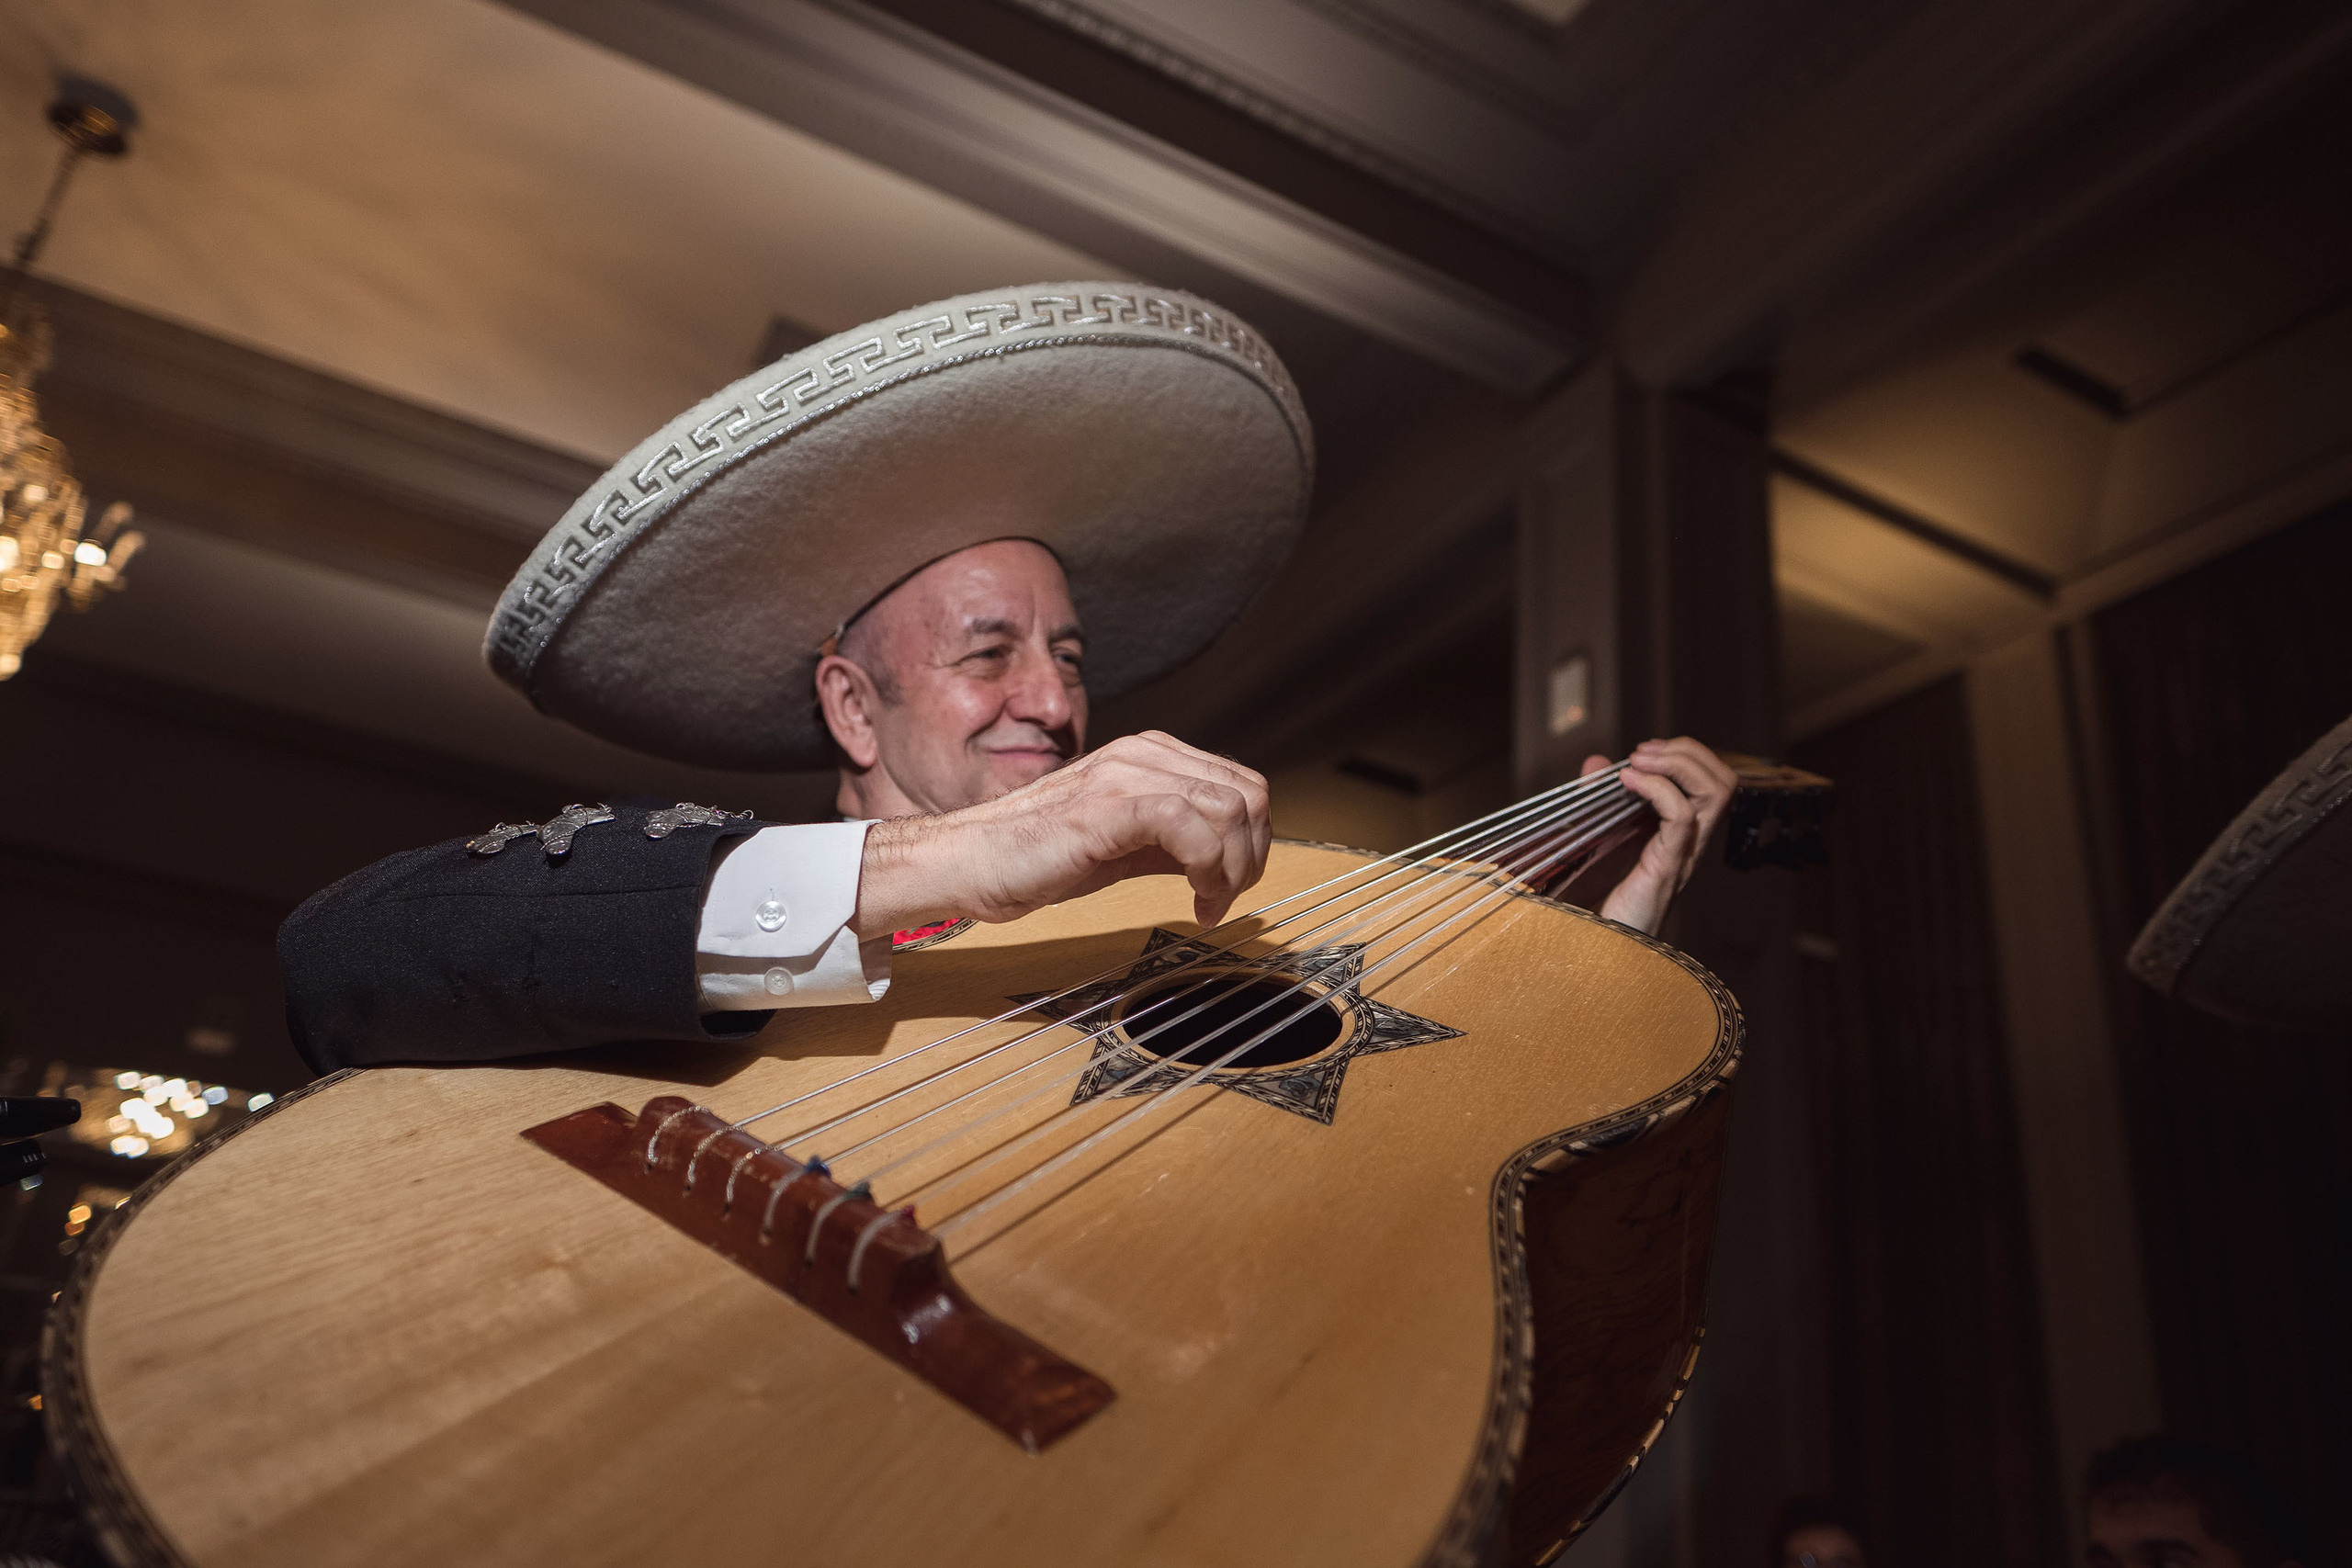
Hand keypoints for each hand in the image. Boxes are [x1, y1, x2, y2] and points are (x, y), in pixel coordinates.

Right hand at [853, 731, 1271, 934]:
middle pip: (1248, 794)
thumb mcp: (1119, 845)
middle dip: (1253, 856)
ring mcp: (1125, 776)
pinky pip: (1191, 826)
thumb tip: (1222, 859)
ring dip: (1234, 868)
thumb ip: (1170, 843)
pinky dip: (1210, 870)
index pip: (1240, 784)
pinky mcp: (1108, 806)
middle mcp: (1141, 755)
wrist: (967, 862)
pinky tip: (1194, 901)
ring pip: (1230, 808)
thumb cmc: (1030, 857)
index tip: (1228, 886)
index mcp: (1146, 757)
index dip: (1252, 841)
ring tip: (1209, 904)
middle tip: (1226, 898)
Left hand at [1587, 737, 1736, 934]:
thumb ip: (1600, 798)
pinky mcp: (1667, 865)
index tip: (1644, 751)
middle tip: (1643, 752)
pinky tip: (1627, 782)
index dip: (1686, 755)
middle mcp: (1693, 842)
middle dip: (1687, 752)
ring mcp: (1684, 853)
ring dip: (1678, 763)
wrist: (1599, 949)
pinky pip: (1682, 816)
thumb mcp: (1600, 836)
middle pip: (1724, 781)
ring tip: (1639, 761)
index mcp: (1683, 833)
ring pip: (1716, 793)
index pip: (1713, 782)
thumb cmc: (1601, 898)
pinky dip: (1656, 788)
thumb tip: (1595, 763)